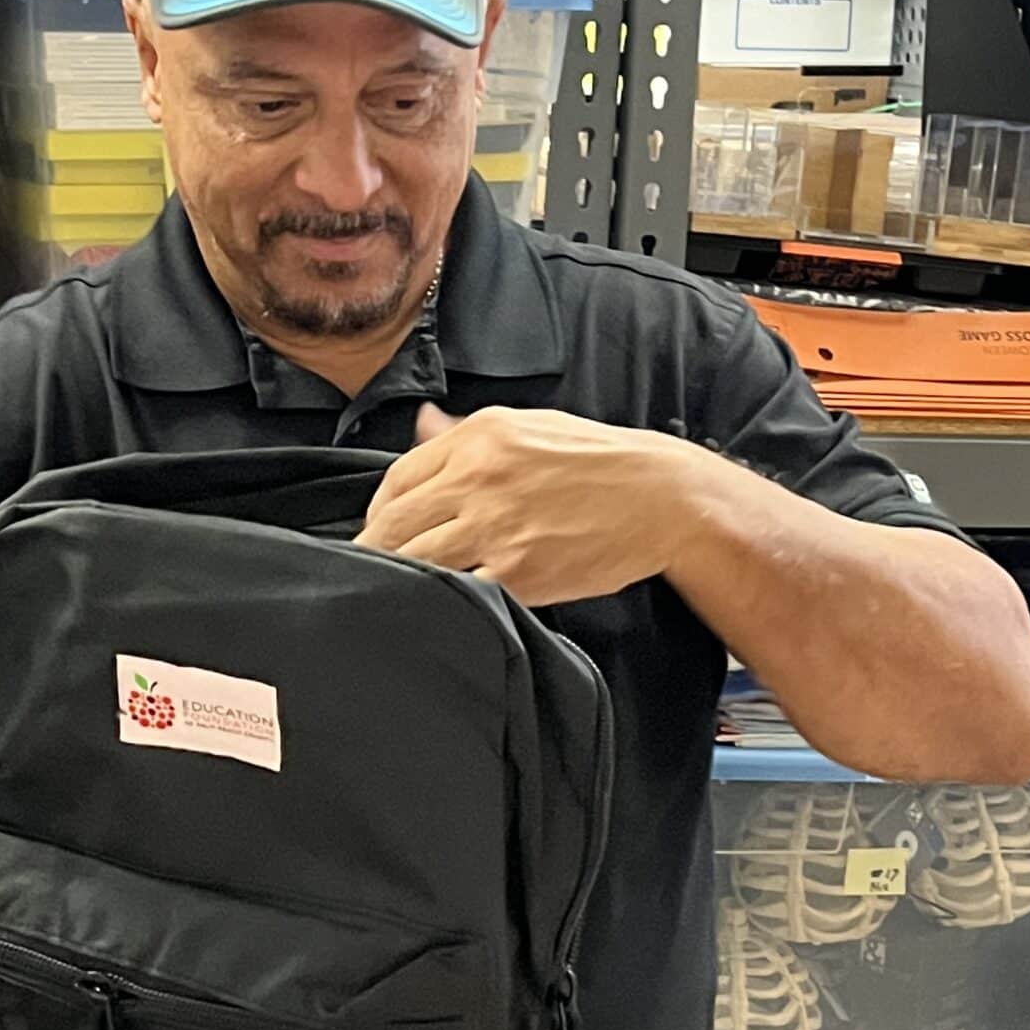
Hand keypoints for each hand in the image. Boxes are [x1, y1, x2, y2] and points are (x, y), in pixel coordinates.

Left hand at [357, 404, 689, 606]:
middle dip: (376, 550)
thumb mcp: (530, 426)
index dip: (378, 511)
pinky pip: (459, 591)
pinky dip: (442, 601)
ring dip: (399, 580)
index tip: (378, 530)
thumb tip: (421, 422)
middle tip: (369, 571)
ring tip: (394, 593)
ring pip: (417, 562)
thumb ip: (466, 431)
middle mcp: (480, 476)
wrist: (660, 498)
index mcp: (479, 437)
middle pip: (396, 523)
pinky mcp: (518, 570)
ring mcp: (496, 525)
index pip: (398, 477)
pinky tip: (437, 607)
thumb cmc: (599, 462)